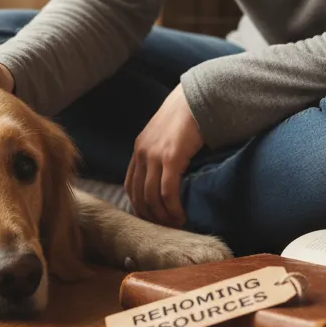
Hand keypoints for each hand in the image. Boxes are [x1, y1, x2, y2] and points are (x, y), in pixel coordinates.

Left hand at [124, 85, 202, 227]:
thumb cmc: (184, 118)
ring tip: (176, 224)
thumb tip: (164, 178)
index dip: (139, 206)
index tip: (151, 219)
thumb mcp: (163, 137)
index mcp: (138, 149)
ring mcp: (154, 156)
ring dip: (163, 216)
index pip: (130, 186)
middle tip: (165, 227)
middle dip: (151, 216)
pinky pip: (167, 192)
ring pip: (152, 197)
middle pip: (139, 196)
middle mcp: (142, 154)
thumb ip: (159, 154)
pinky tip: (181, 215)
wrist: (195, 99)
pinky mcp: (171, 158)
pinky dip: (173, 208)